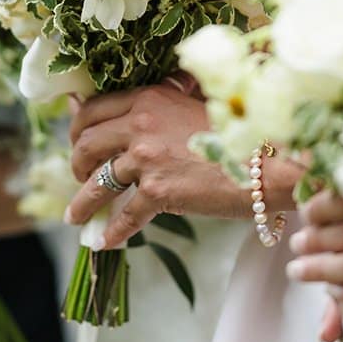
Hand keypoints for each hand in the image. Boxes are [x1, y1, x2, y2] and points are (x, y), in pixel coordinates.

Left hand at [64, 82, 298, 248]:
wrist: (268, 161)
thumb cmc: (241, 131)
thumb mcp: (198, 104)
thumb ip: (167, 103)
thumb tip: (139, 108)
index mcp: (150, 99)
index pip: (96, 109)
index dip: (79, 127)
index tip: (78, 141)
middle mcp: (142, 124)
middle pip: (87, 143)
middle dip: (75, 162)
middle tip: (78, 175)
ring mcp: (147, 159)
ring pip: (98, 182)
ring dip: (81, 202)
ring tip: (74, 216)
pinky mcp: (158, 192)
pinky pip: (125, 215)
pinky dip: (113, 232)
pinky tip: (105, 242)